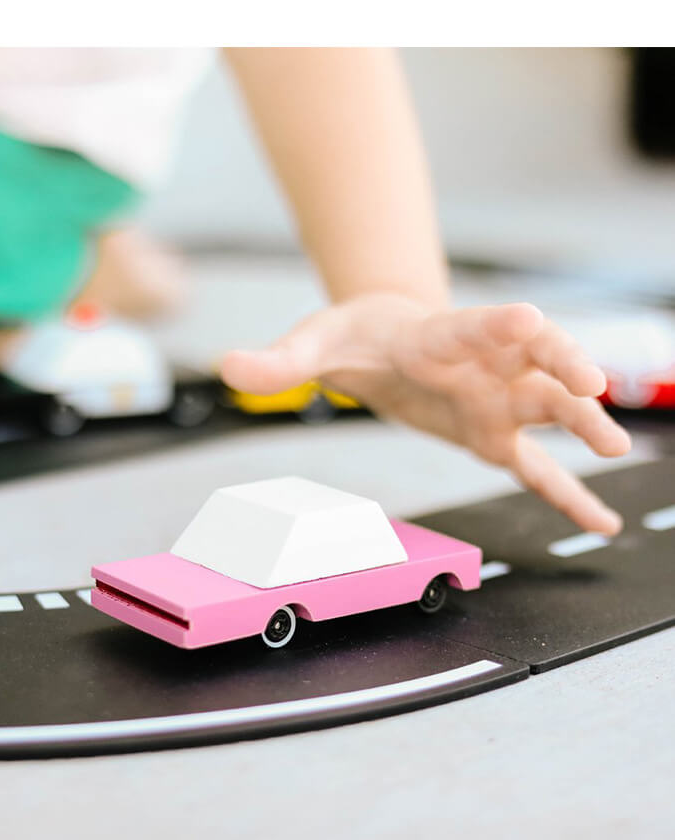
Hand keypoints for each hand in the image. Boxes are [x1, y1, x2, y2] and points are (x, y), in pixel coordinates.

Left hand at [221, 293, 631, 533]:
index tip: (531, 321)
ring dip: (581, 426)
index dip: (502, 323)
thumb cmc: (354, 333)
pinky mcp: (492, 435)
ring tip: (612, 449)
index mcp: (439, 334)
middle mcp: (482, 364)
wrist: (383, 333)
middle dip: (564, 370)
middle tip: (591, 388)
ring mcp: (494, 400)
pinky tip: (600, 519)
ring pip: (547, 409)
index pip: (474, 324)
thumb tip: (227, 367)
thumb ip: (279, 361)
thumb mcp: (313, 342)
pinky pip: (534, 467)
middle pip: (532, 361)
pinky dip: (566, 492)